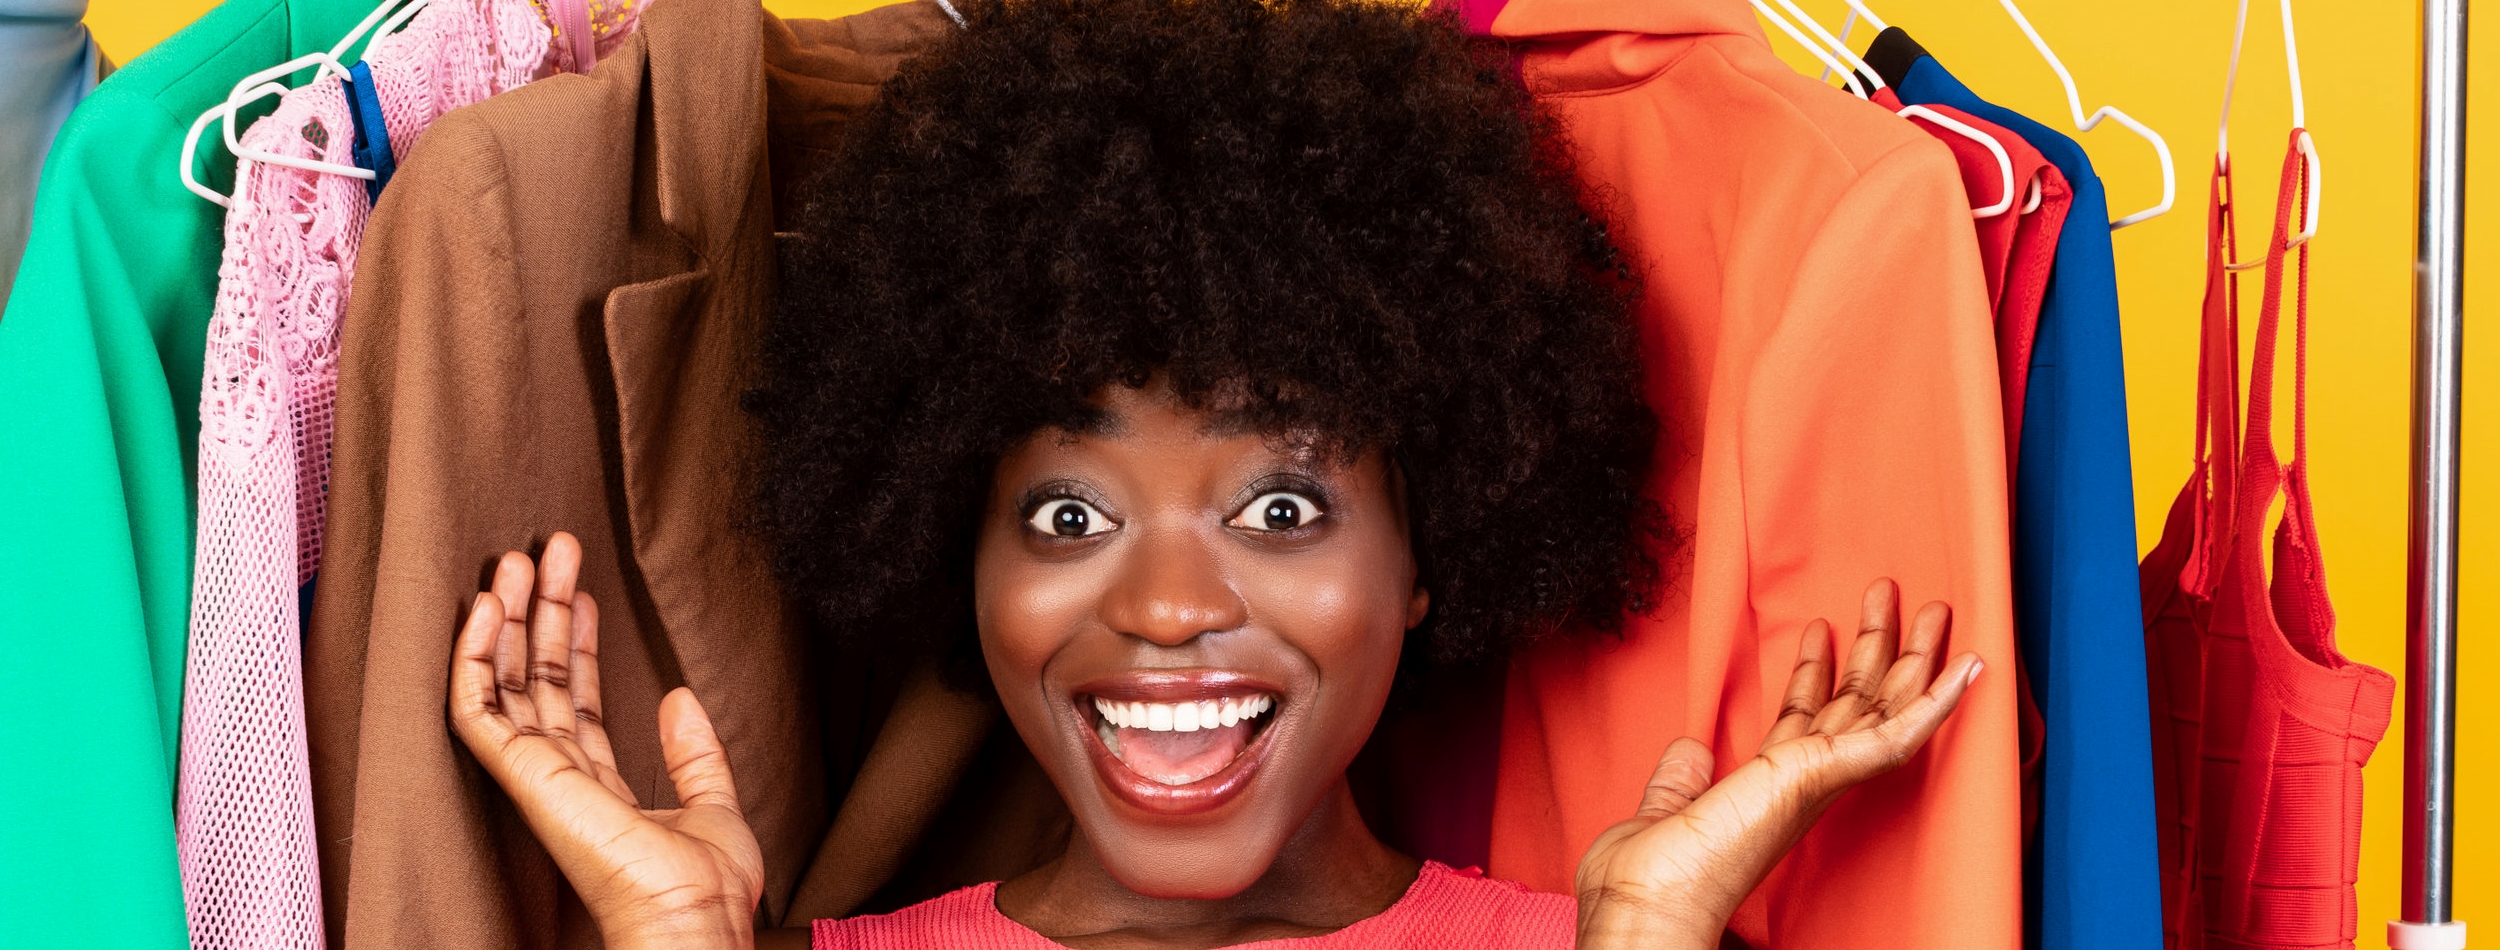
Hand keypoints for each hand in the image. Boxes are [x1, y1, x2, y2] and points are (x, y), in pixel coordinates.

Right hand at [447, 532, 764, 949]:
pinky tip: (485, 609)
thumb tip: (681, 697)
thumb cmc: (706, 889)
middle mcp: (561, 780)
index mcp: (600, 789)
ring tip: (516, 559)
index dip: (575, 646)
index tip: (584, 593)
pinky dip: (474, 658)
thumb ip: (695, 755)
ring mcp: (538, 779)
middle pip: (538, 682)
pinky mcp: (522, 778)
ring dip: (507, 619)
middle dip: (542, 614)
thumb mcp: (715, 805)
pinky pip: (478, 711)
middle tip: (549, 551)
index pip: (577, 704)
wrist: (693, 919)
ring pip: (506, 684)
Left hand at [1573, 579, 1982, 949]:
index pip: (1801, 724)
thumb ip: (1680, 779)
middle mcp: (1799, 786)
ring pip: (1881, 708)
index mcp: (1765, 793)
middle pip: (1852, 706)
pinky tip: (1964, 668)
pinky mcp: (1825, 776)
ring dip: (1911, 657)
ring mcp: (1815, 781)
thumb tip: (1688, 751)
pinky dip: (1935, 702)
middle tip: (1887, 596)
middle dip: (1874, 651)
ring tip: (1929, 607)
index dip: (1813, 676)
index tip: (1820, 633)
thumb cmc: (1650, 883)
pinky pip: (1894, 735)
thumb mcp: (1663, 812)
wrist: (1650, 911)